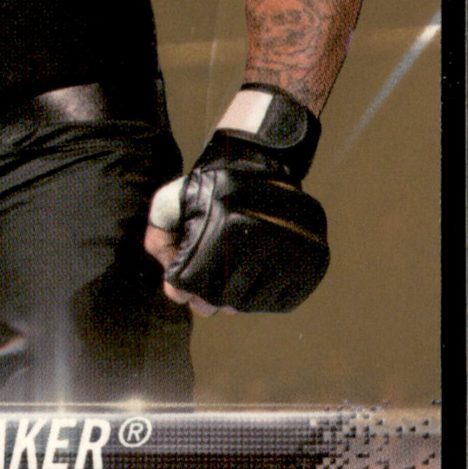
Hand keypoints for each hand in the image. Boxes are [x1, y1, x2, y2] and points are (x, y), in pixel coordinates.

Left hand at [146, 132, 329, 313]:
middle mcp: (261, 245)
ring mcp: (289, 257)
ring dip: (233, 297)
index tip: (182, 281)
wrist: (261, 164)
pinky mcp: (308, 265)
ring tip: (228, 274)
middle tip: (203, 284)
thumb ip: (159, 239)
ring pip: (249, 304)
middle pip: (222, 299)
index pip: (194, 285)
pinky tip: (251, 275)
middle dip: (206, 296)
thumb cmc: (211, 186)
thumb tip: (173, 287)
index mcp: (224, 230)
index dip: (182, 288)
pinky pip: (276, 302)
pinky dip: (259, 297)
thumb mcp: (172, 201)